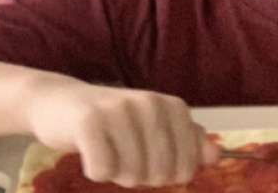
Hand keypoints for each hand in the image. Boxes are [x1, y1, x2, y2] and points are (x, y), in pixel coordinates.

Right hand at [22, 77, 219, 186]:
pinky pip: (103, 170)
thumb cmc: (115, 122)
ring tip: (106, 149)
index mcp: (173, 107)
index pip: (186, 167)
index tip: (149, 158)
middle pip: (159, 173)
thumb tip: (216, 156)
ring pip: (131, 175)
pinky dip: (95, 171)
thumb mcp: (155, 128)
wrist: (61, 103)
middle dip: (140, 176)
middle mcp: (150, 103)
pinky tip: (89, 151)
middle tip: (123, 154)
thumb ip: (188, 142)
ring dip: (117, 173)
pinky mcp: (89, 122)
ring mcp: (119, 110)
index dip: (167, 175)